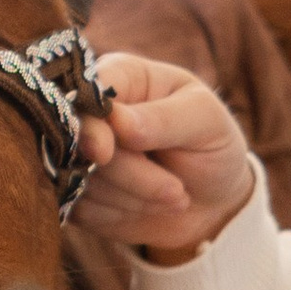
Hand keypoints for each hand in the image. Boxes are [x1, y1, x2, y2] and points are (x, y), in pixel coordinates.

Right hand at [72, 53, 256, 261]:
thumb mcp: (204, 122)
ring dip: (132, 197)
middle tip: (176, 191)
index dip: (90, 122)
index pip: (85, 90)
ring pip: (80, 178)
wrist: (214, 202)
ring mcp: (80, 151)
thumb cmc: (212, 146)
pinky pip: (78, 207)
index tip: (104, 151)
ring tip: (176, 196)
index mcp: (121, 75)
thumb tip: (116, 119)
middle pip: (81, 140)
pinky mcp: (76, 190)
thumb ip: (162, 118)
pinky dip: (117, 214)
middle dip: (128, 172)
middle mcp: (92, 110)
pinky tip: (148, 208)